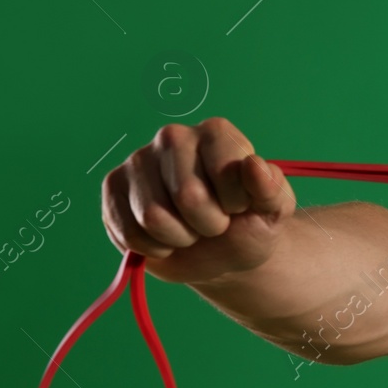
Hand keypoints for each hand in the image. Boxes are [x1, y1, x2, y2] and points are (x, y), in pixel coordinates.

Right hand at [101, 117, 295, 283]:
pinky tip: (166, 237)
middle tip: (215, 222)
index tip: (240, 206)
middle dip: (208, 224)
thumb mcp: (274, 211)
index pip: (224, 174)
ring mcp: (138, 160)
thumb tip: (254, 165)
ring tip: (190, 229)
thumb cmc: (249, 224)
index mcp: (216, 132)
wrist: (222, 254)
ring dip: (180, 238)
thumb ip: (272, 189)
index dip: (236, 204)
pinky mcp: (113, 187)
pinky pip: (129, 232)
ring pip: (153, 217)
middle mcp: (173, 136)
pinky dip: (154, 247)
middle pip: (187, 196)